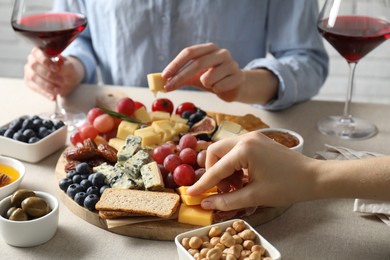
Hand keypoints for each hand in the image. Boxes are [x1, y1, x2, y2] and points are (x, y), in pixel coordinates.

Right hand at [24, 47, 83, 100]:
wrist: (68, 79)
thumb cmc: (68, 69)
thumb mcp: (71, 67)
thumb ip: (65, 65)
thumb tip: (59, 62)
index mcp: (41, 51)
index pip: (37, 53)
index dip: (45, 61)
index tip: (56, 69)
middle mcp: (32, 60)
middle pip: (34, 66)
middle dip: (49, 75)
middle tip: (62, 81)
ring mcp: (29, 71)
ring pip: (33, 78)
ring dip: (47, 85)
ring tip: (59, 90)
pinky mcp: (30, 83)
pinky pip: (35, 88)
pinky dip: (45, 93)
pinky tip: (53, 97)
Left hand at [162, 42, 244, 101]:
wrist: (235, 86)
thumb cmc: (213, 78)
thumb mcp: (195, 76)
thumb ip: (180, 78)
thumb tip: (163, 84)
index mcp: (209, 48)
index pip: (189, 52)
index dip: (175, 64)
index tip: (164, 76)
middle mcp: (221, 53)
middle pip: (197, 63)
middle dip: (180, 77)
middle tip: (168, 87)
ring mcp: (232, 64)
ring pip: (208, 78)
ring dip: (205, 84)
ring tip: (212, 84)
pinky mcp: (238, 76)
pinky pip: (219, 87)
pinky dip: (216, 90)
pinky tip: (221, 87)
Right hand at [186, 130, 317, 209]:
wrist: (314, 177)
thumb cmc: (288, 186)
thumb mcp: (255, 196)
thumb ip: (227, 200)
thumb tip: (206, 203)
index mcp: (244, 149)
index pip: (216, 168)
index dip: (203, 184)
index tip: (191, 193)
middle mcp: (246, 138)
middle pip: (215, 151)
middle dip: (213, 171)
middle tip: (222, 190)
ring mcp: (253, 137)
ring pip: (225, 150)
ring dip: (224, 168)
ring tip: (234, 186)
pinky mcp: (258, 141)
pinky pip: (236, 150)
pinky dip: (234, 164)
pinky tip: (242, 179)